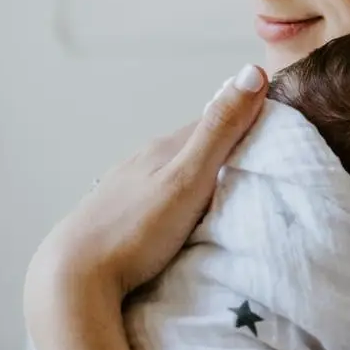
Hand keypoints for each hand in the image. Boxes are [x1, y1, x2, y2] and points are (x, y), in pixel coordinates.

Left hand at [24, 66, 266, 315]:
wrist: (72, 279)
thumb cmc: (134, 231)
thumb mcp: (187, 179)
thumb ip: (219, 130)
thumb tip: (252, 71)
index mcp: (162, 148)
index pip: (213, 122)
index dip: (245, 123)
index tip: (277, 136)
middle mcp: (140, 161)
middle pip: (192, 147)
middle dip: (223, 153)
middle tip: (258, 171)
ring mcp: (124, 188)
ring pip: (171, 173)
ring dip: (197, 179)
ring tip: (223, 199)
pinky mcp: (113, 216)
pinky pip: (155, 198)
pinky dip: (175, 201)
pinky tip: (179, 220)